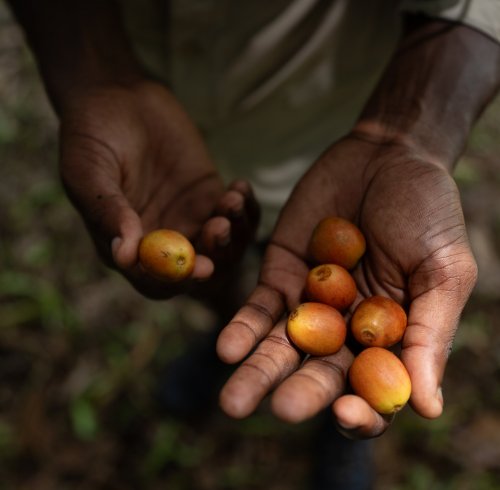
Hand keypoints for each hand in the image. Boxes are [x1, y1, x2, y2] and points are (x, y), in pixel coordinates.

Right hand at [59, 80, 258, 297]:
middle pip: (196, 269)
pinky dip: (244, 210)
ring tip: (231, 200)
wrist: (118, 96)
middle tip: (218, 228)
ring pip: (221, 246)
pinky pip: (236, 216)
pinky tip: (239, 188)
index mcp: (126, 244)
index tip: (200, 267)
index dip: (179, 280)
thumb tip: (124, 256)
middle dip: (215, 256)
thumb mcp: (89, 171)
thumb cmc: (93, 134)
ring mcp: (188, 219)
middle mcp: (160, 239)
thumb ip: (107, 212)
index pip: (156, 280)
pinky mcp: (209, 197)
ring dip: (234, 233)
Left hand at [216, 134, 476, 437]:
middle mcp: (346, 331)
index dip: (361, 410)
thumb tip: (427, 408)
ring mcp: (310, 305)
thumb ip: (429, 334)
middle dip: (298, 394)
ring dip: (256, 373)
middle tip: (279, 410)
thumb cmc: (429, 213)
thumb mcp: (443, 270)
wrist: (387, 156)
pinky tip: (226, 348)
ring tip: (232, 401)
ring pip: (281, 349)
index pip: (374, 392)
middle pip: (320, 375)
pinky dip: (242, 329)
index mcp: (390, 339)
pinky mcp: (280, 276)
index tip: (345, 412)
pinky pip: (259, 308)